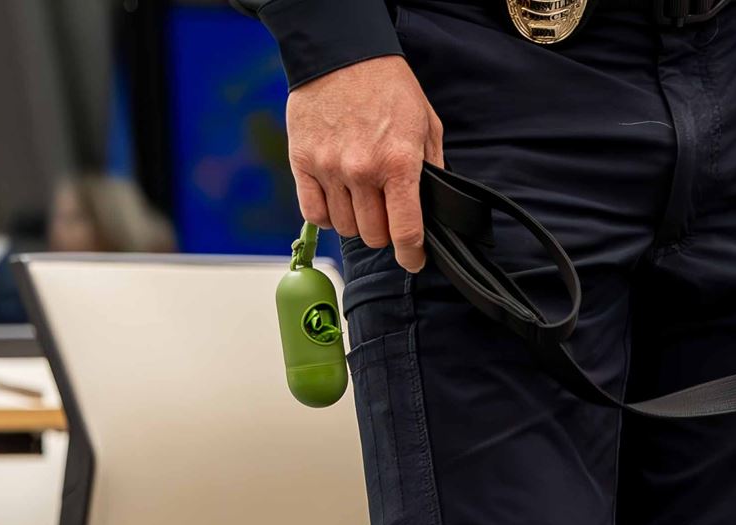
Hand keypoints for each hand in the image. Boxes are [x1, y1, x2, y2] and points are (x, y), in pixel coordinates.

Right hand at [286, 56, 445, 273]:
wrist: (342, 53)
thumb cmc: (389, 88)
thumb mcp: (426, 126)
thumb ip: (432, 170)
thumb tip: (434, 210)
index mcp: (398, 164)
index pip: (405, 232)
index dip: (412, 255)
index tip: (413, 260)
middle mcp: (362, 170)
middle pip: (373, 236)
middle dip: (384, 232)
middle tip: (386, 213)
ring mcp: (329, 167)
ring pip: (344, 227)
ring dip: (356, 221)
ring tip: (362, 198)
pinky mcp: (302, 160)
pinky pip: (313, 213)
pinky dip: (326, 214)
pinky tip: (337, 199)